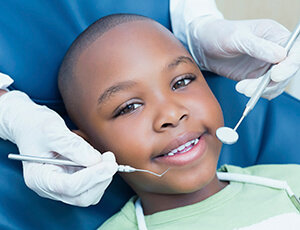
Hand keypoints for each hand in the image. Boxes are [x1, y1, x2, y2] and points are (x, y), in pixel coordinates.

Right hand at [0, 91, 117, 205]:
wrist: (30, 125)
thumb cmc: (36, 126)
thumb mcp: (51, 129)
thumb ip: (72, 146)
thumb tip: (96, 160)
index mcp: (39, 177)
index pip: (70, 186)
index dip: (93, 176)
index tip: (110, 164)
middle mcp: (49, 187)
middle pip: (82, 197)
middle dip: (101, 179)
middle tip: (110, 159)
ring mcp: (61, 186)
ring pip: (89, 194)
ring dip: (102, 178)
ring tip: (105, 157)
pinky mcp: (71, 180)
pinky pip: (91, 186)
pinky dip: (100, 175)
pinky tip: (99, 160)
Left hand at [187, 15, 299, 98]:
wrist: (203, 46)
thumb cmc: (219, 34)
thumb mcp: (236, 37)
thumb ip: (257, 46)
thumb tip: (280, 55)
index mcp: (274, 35)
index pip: (295, 51)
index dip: (290, 65)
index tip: (276, 75)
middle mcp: (274, 50)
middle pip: (288, 70)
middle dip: (271, 82)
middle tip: (251, 87)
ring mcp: (266, 65)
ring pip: (276, 83)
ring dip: (261, 90)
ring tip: (241, 87)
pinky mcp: (256, 77)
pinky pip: (264, 89)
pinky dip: (256, 93)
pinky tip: (242, 88)